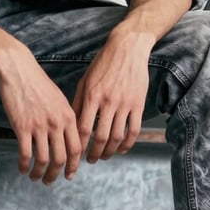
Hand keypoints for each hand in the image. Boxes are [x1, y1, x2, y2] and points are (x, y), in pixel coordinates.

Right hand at [0, 46, 81, 184]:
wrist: (18, 70)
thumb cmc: (38, 83)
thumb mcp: (59, 99)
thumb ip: (65, 118)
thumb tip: (67, 138)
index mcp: (68, 117)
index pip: (76, 149)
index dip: (74, 165)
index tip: (69, 174)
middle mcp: (57, 123)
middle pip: (61, 158)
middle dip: (56, 174)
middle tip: (50, 181)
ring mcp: (39, 126)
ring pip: (43, 160)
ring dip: (39, 173)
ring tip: (35, 178)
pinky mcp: (22, 127)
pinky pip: (25, 154)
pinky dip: (24, 165)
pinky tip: (22, 169)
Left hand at [72, 31, 150, 160]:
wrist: (127, 48)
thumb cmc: (102, 64)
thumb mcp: (85, 81)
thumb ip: (78, 103)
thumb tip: (70, 125)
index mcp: (92, 96)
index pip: (83, 128)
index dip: (79, 146)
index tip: (75, 154)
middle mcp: (108, 101)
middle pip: (100, 137)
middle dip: (94, 153)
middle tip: (90, 161)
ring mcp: (125, 103)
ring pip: (117, 136)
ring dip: (110, 151)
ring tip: (104, 156)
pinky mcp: (138, 104)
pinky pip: (134, 130)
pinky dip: (128, 144)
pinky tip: (121, 149)